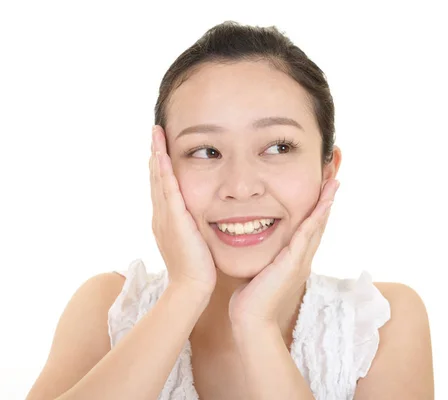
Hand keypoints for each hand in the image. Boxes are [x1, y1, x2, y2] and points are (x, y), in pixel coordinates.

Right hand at [150, 125, 216, 297]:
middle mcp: (162, 215)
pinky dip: (163, 171)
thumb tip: (200, 218)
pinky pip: (168, 190)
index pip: (163, 186)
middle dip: (155, 154)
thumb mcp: (194, 241)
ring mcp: (165, 217)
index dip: (161, 165)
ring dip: (157, 155)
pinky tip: (162, 155)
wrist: (191, 287)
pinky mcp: (174, 220)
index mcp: (167, 219)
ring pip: (159, 179)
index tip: (161, 146)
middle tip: (155, 132)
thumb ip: (195, 226)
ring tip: (156, 134)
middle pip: (156, 178)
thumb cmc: (198, 268)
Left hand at [228, 178, 339, 326]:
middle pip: (319, 224)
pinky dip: (316, 218)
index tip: (321, 189)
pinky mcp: (293, 263)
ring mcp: (300, 261)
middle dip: (326, 201)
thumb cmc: (250, 296)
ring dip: (326, 204)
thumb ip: (263, 256)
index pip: (309, 229)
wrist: (251, 318)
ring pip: (317, 226)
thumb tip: (252, 241)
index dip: (317, 209)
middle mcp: (302, 258)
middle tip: (334, 179)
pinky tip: (322, 204)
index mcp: (295, 259)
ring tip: (334, 184)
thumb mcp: (260, 269)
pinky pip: (307, 235)